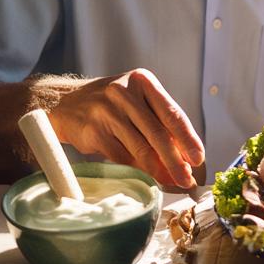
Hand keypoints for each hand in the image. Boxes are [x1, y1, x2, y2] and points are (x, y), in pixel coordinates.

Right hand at [42, 69, 204, 187]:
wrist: (65, 104)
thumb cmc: (110, 105)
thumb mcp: (136, 101)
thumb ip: (159, 122)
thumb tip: (185, 157)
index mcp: (143, 81)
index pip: (172, 113)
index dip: (188, 138)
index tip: (198, 158)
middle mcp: (125, 93)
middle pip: (158, 133)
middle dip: (175, 161)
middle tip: (186, 179)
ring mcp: (107, 111)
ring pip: (140, 148)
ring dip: (158, 170)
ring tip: (170, 181)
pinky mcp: (93, 130)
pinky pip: (121, 157)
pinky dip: (137, 169)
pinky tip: (146, 176)